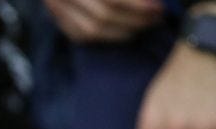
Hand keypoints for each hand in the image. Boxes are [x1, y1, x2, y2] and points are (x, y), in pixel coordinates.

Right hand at [43, 0, 163, 41]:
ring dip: (122, 33)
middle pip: (102, 16)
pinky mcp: (57, 17)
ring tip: (143, 26)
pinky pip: (80, 36)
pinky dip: (104, 37)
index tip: (159, 8)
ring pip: (91, 31)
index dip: (138, 7)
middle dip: (134, 21)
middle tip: (156, 19)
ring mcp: (56, 5)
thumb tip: (152, 4)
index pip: (111, 1)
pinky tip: (123, 32)